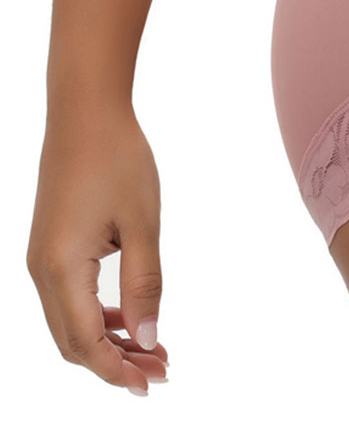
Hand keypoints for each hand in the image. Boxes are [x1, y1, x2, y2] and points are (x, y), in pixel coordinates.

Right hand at [27, 106, 169, 396]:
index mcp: (61, 269)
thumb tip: (148, 338)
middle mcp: (42, 271)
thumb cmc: (117, 158)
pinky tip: (130, 316)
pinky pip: (69, 298)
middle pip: (73, 342)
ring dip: (108, 341)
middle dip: (115, 362)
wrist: (85, 112)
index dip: (118, 369)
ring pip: (69, 323)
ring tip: (153, 347)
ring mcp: (42, 260)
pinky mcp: (50, 247)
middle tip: (161, 368)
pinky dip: (98, 316)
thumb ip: (145, 283)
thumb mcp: (141, 223)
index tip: (154, 382)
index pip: (86, 343)